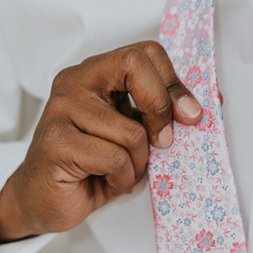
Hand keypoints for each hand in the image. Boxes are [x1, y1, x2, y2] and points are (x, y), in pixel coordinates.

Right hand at [0, 42, 202, 241]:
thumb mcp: (134, 133)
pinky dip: (121, 177)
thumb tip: (208, 101)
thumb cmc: (91, 166)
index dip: (173, 83)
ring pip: (131, 129)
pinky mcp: (56, 141)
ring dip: (138, 162)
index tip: (189, 115)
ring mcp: (60, 110)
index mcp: (94, 73)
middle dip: (160, 108)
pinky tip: (106, 180)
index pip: (145, 53)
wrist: (44, 200)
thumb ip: (161, 113)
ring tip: (122, 170)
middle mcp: (74, 83)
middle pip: (135, 65)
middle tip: (162, 142)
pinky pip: (114, 157)